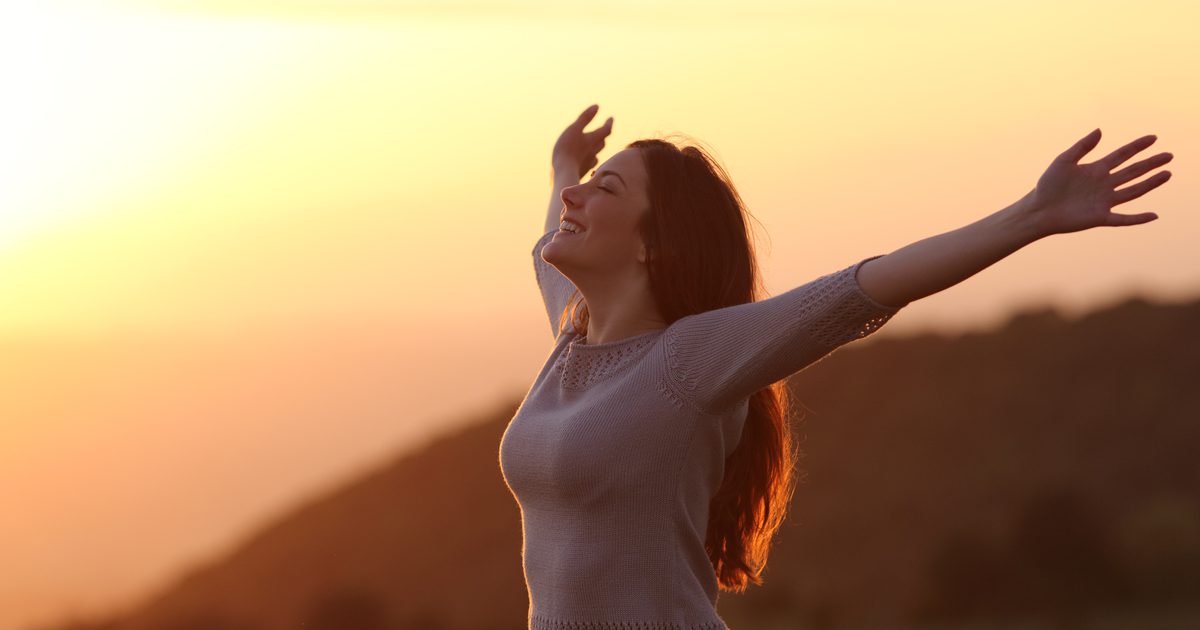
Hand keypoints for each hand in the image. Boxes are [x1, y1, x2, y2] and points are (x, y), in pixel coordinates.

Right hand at [551, 104, 613, 179]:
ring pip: (596, 154)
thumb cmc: (567, 149)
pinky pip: (589, 165)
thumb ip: (585, 118)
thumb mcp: (574, 129)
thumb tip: (597, 106)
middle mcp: (593, 152)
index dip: (608, 123)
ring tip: (594, 145)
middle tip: (604, 130)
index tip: (610, 118)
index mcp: (592, 140)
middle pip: (602, 143)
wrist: (562, 174)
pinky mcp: (582, 172)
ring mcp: (588, 163)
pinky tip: (586, 161)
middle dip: (603, 136)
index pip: (605, 130)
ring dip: (596, 149)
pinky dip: (589, 160)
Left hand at [1029, 128, 1171, 235]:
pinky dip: (1138, 218)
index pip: (1122, 155)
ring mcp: (1104, 201)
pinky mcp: (1100, 217)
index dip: (1137, 146)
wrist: (1038, 210)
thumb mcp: (1064, 160)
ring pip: (1133, 191)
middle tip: (1169, 155)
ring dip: (1150, 183)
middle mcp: (1104, 184)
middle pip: (1133, 172)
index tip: (1153, 138)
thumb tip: (1100, 130)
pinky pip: (1123, 218)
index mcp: (1096, 169)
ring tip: (1167, 174)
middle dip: (1150, 163)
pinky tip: (1153, 215)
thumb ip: (1082, 146)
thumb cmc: (1048, 185)